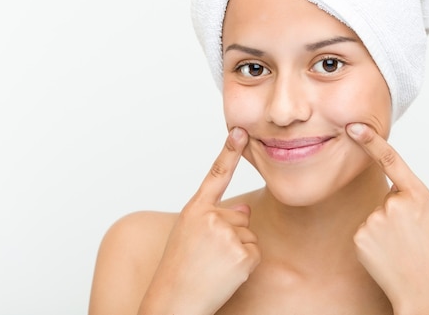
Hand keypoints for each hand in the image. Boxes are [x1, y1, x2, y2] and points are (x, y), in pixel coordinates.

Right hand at [138, 127, 260, 314]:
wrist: (173, 303)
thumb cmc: (179, 269)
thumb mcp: (189, 235)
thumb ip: (214, 216)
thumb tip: (245, 208)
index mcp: (195, 210)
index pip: (216, 175)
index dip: (229, 151)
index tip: (240, 131)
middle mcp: (211, 218)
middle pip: (241, 216)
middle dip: (230, 235)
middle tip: (207, 256)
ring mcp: (227, 236)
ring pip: (248, 234)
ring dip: (237, 250)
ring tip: (213, 266)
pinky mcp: (242, 254)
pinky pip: (255, 251)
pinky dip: (245, 265)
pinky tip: (225, 274)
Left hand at [347, 123, 428, 314]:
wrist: (428, 292)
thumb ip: (409, 199)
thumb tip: (388, 195)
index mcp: (419, 196)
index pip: (390, 159)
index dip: (371, 140)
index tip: (354, 126)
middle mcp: (395, 204)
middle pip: (388, 198)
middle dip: (396, 212)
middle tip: (413, 237)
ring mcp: (375, 221)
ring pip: (376, 215)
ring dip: (385, 229)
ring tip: (403, 249)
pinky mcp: (360, 237)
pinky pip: (365, 231)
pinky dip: (373, 241)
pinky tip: (388, 255)